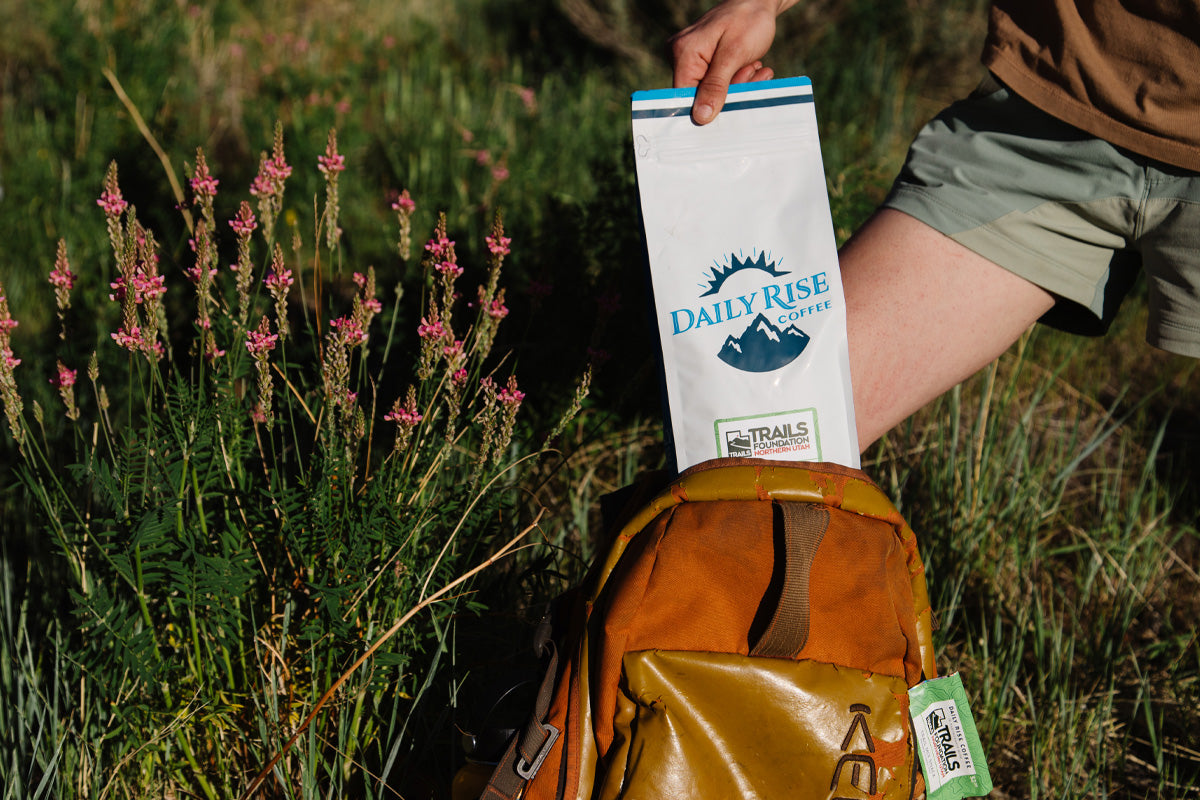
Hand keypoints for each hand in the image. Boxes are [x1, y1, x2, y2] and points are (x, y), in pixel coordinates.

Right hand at [669, 0, 791, 124]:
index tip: (735, 99)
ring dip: (738, 84)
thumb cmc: (748, 20)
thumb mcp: (734, 54)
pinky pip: (716, 82)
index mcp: (683, 54)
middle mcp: (680, 57)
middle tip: (752, 72)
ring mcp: (690, 59)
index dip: (708, 106)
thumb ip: (716, 86)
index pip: (685, 97)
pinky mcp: (702, 61)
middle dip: (730, 90)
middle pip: (699, 95)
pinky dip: (736, 79)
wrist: (759, 2)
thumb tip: (700, 118)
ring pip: (711, 91)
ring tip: (754, 66)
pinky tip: (750, 65)